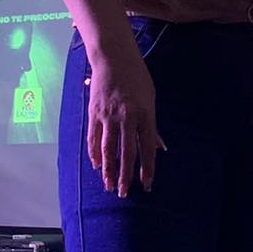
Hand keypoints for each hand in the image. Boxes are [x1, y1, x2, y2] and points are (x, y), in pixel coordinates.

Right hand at [85, 42, 164, 195]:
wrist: (114, 58)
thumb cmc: (137, 78)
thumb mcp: (151, 99)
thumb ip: (152, 126)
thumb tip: (158, 147)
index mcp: (145, 114)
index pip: (147, 148)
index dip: (147, 169)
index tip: (147, 185)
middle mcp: (127, 117)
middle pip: (126, 153)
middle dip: (125, 176)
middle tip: (124, 193)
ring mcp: (108, 115)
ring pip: (108, 149)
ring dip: (108, 170)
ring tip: (108, 185)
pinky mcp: (94, 112)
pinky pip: (93, 138)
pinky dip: (94, 153)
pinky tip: (96, 165)